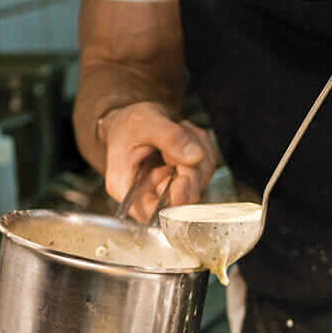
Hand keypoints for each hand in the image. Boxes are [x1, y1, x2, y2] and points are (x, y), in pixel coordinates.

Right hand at [97, 102, 219, 221]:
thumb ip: (169, 137)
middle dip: (190, 168)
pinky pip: (205, 168)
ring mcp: (169, 188)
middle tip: (182, 143)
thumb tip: (195, 156)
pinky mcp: (185, 180)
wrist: (134, 119)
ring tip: (180, 131)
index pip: (152, 213)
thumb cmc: (129, 123)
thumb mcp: (144, 122)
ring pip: (199, 182)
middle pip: (182, 199)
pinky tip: (186, 135)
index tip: (182, 179)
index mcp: (125, 187)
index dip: (173, 201)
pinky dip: (202, 148)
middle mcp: (148, 194)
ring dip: (198, 153)